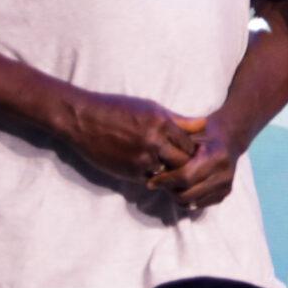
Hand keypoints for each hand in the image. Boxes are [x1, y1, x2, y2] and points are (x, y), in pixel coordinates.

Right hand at [58, 91, 202, 186]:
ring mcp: (140, 159)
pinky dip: (155, 177)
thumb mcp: (150, 108)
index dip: (194, 150)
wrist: (82, 120)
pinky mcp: (129, 172)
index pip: (191, 144)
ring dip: (172, 173)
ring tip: (174, 171)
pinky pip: (151, 179)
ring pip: (169, 174)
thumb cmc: (117, 109)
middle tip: (190, 166)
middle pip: (184, 162)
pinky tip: (154, 171)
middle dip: (188, 164)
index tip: (193, 152)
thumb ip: (179, 120)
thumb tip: (204, 124)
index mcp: (161, 123)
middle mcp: (153, 142)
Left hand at [148, 113, 237, 208]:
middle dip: (168, 190)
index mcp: (216, 156)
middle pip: (188, 194)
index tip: (151, 180)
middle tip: (158, 184)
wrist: (228, 140)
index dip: (166, 180)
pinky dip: (186, 200)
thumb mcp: (188, 132)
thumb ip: (174, 147)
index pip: (186, 177)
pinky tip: (180, 188)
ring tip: (169, 185)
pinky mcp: (224, 194)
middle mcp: (225, 173)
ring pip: (191, 202)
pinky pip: (198, 205)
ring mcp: (226, 186)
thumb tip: (153, 164)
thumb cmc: (203, 133)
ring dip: (176, 196)